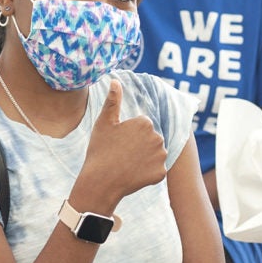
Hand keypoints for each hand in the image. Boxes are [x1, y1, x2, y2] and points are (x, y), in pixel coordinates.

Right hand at [79, 80, 166, 206]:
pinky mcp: (161, 172)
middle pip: (150, 139)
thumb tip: (115, 80)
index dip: (129, 135)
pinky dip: (147, 173)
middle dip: (139, 146)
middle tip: (121, 154)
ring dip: (144, 159)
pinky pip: (156, 170)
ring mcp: (161, 156)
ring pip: (154, 154)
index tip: (118, 142)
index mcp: (145, 122)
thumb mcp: (104, 123)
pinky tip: (133, 175)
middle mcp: (158, 137)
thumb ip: (113, 101)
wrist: (100, 182)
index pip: (142, 126)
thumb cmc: (100, 150)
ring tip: (127, 164)